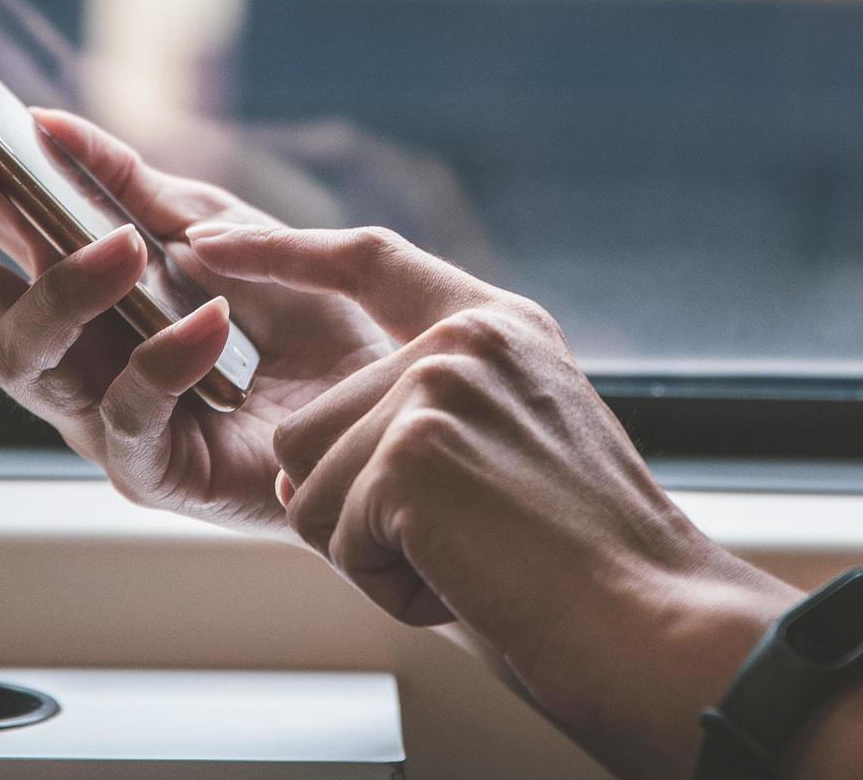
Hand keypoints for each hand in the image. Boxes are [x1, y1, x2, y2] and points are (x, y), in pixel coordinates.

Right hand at [0, 44, 393, 530]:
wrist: (383, 404)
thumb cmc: (288, 313)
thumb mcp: (215, 222)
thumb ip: (130, 183)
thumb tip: (42, 122)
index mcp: (60, 273)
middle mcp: (55, 342)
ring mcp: (88, 411)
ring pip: (13, 356)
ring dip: (65, 287)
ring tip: (130, 249)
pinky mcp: (145, 470)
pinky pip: (123, 417)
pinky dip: (162, 360)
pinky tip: (208, 324)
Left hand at [184, 221, 794, 775]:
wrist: (652, 620)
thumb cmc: (589, 562)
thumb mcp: (515, 444)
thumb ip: (422, 415)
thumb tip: (301, 467)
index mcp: (499, 324)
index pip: (369, 258)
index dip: (281, 250)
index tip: (211, 242)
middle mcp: (463, 339)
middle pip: (313, 421)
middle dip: (356, 509)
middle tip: (461, 544)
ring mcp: (434, 389)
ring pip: (310, 483)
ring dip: (370, 550)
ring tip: (469, 560)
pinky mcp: (410, 454)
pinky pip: (332, 536)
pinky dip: (386, 583)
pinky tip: (463, 579)